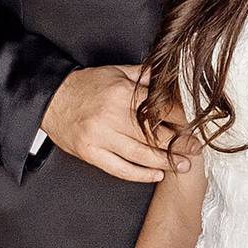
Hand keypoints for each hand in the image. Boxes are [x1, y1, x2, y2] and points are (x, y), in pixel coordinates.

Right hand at [41, 65, 190, 182]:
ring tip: (183, 166)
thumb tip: (167, 76)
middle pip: (154, 135)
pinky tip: (156, 175)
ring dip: (165, 162)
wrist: (51, 99)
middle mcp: (112, 116)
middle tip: (196, 149)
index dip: (180, 118)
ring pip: (140, 154)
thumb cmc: (84, 86)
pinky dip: (140, 174)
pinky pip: (120, 168)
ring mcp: (101, 137)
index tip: (194, 125)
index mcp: (121, 94)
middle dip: (179, 144)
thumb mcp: (115, 72)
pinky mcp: (91, 153)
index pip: (159, 108)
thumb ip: (142, 76)